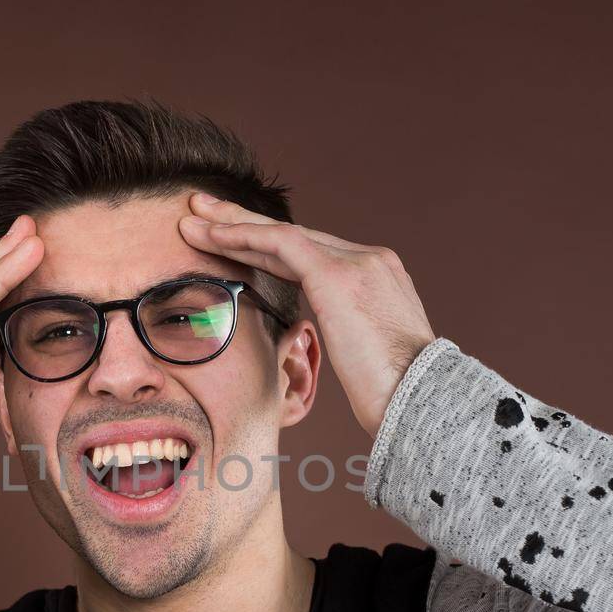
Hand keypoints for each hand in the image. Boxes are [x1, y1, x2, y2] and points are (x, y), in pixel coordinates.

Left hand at [178, 193, 434, 436]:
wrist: (420, 402)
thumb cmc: (394, 395)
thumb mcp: (365, 354)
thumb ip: (339, 331)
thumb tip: (309, 339)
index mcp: (377, 276)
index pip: (311, 253)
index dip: (266, 246)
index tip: (232, 242)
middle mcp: (370, 259)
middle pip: (294, 235)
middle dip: (244, 222)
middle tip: (203, 210)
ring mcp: (356, 263)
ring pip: (282, 233)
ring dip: (231, 226)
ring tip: (191, 218)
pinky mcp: (337, 276)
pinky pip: (279, 244)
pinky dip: (241, 237)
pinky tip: (211, 236)